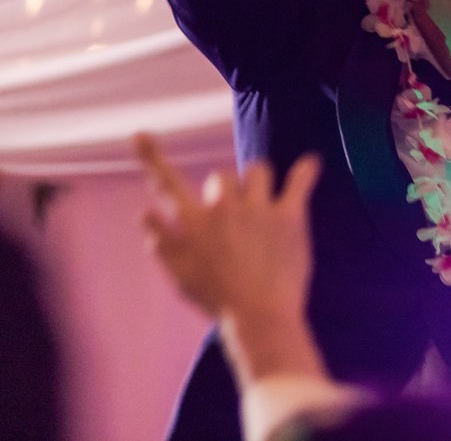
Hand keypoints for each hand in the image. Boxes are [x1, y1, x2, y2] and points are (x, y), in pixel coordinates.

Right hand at [134, 133, 320, 322]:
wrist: (259, 317)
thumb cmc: (217, 300)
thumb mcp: (179, 276)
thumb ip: (162, 242)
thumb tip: (144, 214)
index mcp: (193, 223)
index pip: (167, 183)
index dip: (152, 156)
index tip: (139, 133)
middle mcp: (223, 208)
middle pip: (222, 175)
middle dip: (227, 189)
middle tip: (235, 216)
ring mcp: (258, 208)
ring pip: (257, 170)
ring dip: (257, 181)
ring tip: (262, 203)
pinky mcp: (289, 216)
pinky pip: (299, 182)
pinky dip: (306, 171)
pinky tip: (311, 163)